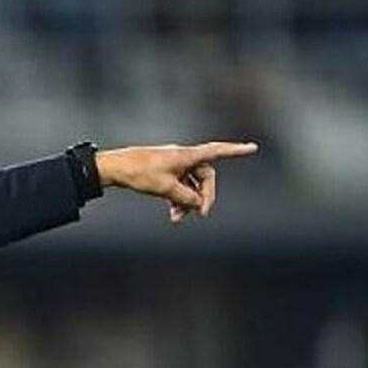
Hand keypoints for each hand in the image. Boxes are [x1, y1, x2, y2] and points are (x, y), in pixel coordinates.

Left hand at [96, 141, 258, 222]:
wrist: (115, 168)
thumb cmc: (140, 173)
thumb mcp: (166, 189)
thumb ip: (186, 198)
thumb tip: (197, 204)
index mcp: (187, 155)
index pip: (217, 151)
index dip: (235, 151)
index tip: (252, 149)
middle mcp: (183, 157)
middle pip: (205, 177)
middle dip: (203, 196)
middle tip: (200, 215)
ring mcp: (174, 165)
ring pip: (191, 185)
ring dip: (188, 202)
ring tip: (177, 219)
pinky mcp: (165, 172)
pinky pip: (179, 186)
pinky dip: (178, 199)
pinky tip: (173, 214)